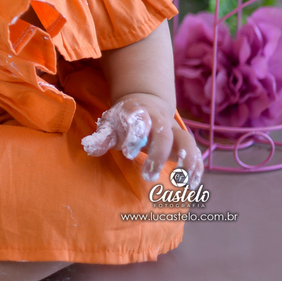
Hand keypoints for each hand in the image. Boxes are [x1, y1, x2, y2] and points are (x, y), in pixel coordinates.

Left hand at [80, 93, 202, 187]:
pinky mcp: (183, 140)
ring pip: (185, 140)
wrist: (146, 104)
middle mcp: (159, 119)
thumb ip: (102, 137)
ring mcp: (174, 129)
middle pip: (163, 133)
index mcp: (139, 113)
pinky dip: (197, 166)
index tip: (128, 154)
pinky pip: (195, 151)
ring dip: (186, 160)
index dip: (135, 136)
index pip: (139, 121)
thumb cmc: (124, 120)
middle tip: (148, 177)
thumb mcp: (110, 125)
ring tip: (183, 182)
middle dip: (158, 154)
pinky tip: (193, 183)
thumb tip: (90, 148)